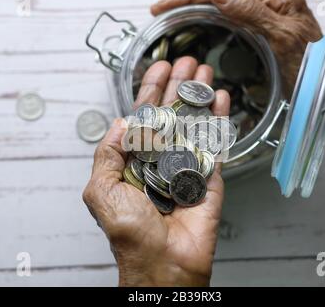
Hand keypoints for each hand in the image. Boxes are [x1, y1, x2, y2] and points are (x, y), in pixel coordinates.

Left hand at [83, 57, 229, 285]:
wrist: (163, 262)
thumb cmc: (128, 232)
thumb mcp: (102, 191)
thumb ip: (107, 154)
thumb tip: (120, 122)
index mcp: (135, 160)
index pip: (144, 116)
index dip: (151, 91)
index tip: (160, 67)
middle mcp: (161, 158)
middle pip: (172, 113)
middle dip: (179, 85)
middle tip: (189, 61)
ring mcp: (187, 165)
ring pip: (194, 122)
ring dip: (200, 95)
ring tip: (206, 70)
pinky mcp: (209, 176)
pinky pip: (215, 143)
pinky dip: (220, 120)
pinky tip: (222, 99)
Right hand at [151, 0, 322, 97]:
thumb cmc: (311, 71)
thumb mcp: (281, 39)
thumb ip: (252, 12)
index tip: (163, 6)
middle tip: (162, 8)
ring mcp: (270, 9)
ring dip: (198, 3)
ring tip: (174, 11)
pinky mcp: (267, 22)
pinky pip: (234, 10)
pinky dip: (211, 13)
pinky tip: (200, 18)